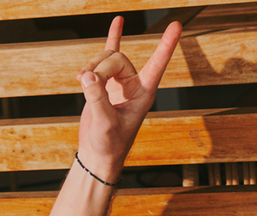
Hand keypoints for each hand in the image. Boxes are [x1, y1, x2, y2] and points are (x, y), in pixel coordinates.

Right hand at [76, 16, 182, 181]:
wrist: (97, 153)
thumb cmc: (108, 144)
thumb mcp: (104, 123)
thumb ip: (97, 98)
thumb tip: (87, 75)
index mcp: (143, 93)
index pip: (157, 65)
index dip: (166, 46)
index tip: (177, 25)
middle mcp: (135, 84)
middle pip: (117, 59)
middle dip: (99, 68)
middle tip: (84, 82)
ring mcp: (121, 81)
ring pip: (106, 58)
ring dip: (91, 66)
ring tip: (79, 80)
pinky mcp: (107, 81)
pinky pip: (112, 53)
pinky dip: (114, 38)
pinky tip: (119, 21)